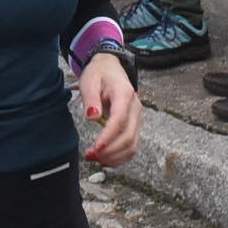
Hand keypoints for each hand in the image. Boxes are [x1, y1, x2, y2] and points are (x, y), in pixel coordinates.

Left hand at [78, 50, 141, 165]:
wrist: (110, 68)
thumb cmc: (99, 74)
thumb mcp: (90, 81)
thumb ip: (91, 99)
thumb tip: (93, 117)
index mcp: (124, 94)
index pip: (119, 120)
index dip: (108, 136)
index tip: (96, 147)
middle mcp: (135, 108)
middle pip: (129, 136)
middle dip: (110, 151)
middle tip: (90, 155)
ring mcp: (137, 118)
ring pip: (133, 145)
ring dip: (115, 157)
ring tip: (95, 159)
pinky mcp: (135, 126)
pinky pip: (132, 146)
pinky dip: (120, 156)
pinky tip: (105, 159)